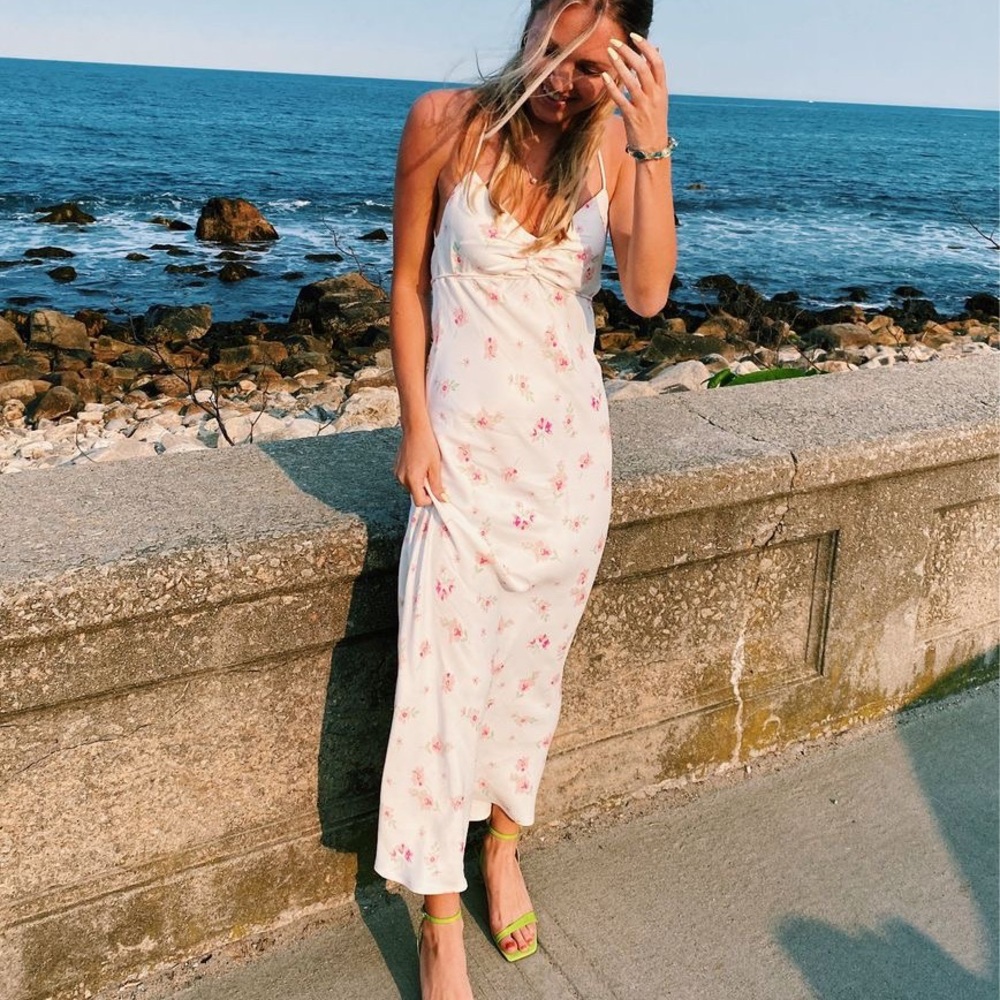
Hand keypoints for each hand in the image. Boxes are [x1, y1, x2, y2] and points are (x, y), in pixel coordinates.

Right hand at [395, 425, 446, 506]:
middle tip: (432, 475)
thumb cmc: (427, 445)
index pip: (419, 501)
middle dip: (425, 489)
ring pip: (411, 486)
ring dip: (419, 483)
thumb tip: (442, 499)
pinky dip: (413, 476)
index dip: (430, 499)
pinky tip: (419, 464)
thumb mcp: (435, 466)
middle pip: (415, 494)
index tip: (437, 491)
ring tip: (425, 468)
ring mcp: (397, 473)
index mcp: (412, 479)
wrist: (415, 429)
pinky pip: (406, 479)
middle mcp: (401, 478)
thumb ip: (437, 485)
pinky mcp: (396, 468)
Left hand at [602, 34, 669, 150]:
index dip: (646, 47)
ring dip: (619, 65)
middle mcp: (654, 96)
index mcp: (662, 90)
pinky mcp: (632, 117)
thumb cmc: (654, 123)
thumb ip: (655, 80)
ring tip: (609, 53)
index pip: (657, 62)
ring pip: (631, 81)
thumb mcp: (659, 100)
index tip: (634, 37)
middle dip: (628, 52)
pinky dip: (612, 86)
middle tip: (614, 43)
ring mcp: (643, 106)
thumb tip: (652, 56)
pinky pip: (620, 99)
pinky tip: (604, 76)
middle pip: (643, 67)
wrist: (653, 150)